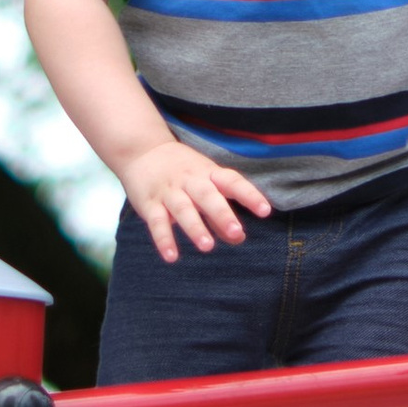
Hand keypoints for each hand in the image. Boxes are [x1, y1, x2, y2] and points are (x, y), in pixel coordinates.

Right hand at [120, 136, 271, 259]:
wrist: (142, 150)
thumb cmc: (183, 171)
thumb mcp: (205, 183)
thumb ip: (221, 211)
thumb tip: (238, 238)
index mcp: (208, 173)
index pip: (232, 181)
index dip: (249, 195)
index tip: (265, 211)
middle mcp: (190, 180)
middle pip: (207, 195)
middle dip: (221, 214)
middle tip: (237, 233)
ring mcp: (169, 191)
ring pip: (183, 209)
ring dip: (195, 227)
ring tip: (207, 247)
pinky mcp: (149, 204)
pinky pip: (157, 222)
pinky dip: (164, 240)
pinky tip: (172, 257)